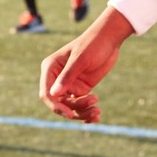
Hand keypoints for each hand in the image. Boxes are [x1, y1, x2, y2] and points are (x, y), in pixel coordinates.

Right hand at [39, 8, 134, 123]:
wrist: (109, 39)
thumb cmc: (92, 44)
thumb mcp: (80, 60)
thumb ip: (67, 76)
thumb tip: (53, 95)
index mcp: (51, 68)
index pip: (47, 93)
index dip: (56, 106)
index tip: (70, 114)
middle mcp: (57, 78)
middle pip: (59, 103)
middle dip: (74, 109)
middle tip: (93, 109)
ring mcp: (69, 84)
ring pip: (71, 106)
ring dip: (83, 112)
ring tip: (98, 111)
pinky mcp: (81, 88)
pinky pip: (80, 105)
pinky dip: (87, 113)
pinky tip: (96, 117)